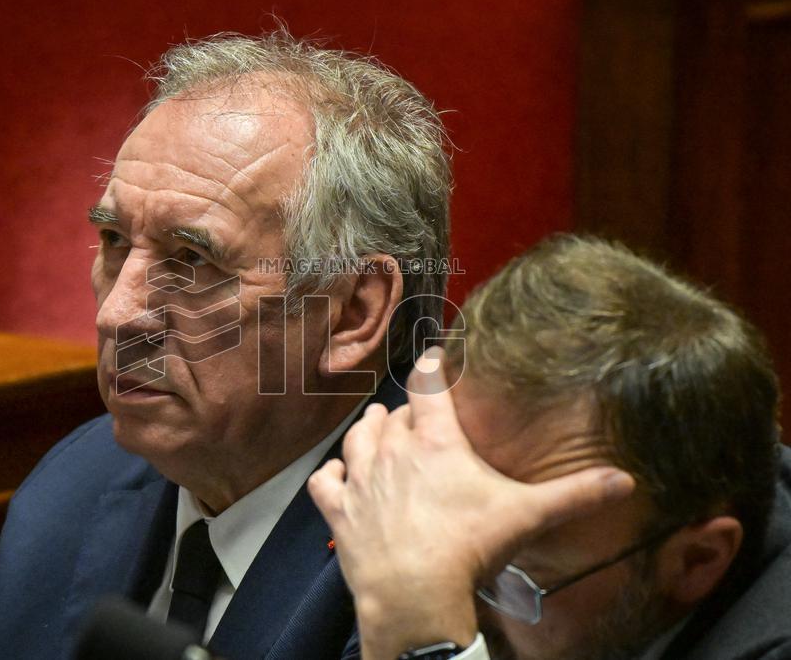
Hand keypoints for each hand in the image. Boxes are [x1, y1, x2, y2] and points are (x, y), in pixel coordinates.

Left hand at [308, 347, 635, 659]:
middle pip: (392, 415)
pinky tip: (338, 477)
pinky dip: (331, 476)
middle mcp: (392, 450)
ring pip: (356, 438)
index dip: (430, 367)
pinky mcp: (338, 510)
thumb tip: (625, 480)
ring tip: (377, 431)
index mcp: (435, 442)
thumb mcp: (527, 516)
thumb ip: (575, 495)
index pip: (427, 385)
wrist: (414, 593)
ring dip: (367, 433)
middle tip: (417, 422)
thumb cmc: (469, 549)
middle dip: (405, 414)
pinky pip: (325, 481)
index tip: (433, 358)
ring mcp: (360, 479)